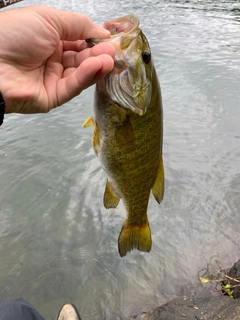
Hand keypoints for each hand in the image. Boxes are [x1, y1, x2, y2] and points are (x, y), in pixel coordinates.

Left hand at [0, 6, 114, 113]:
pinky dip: (86, 76)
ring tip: (109, 58)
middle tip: (113, 51)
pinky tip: (97, 66)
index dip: (94, 41)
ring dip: (96, 66)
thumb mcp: (49, 19)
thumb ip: (78, 25)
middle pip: (81, 59)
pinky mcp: (52, 97)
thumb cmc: (15, 34)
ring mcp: (52, 80)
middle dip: (98, 54)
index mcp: (49, 39)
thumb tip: (102, 32)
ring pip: (80, 74)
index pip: (78, 42)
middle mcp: (52, 60)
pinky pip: (72, 87)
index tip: (110, 39)